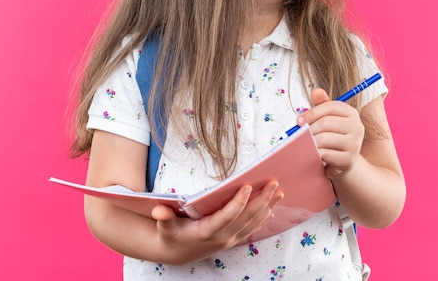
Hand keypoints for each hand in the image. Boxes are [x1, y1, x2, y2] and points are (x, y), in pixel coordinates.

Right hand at [150, 180, 282, 263]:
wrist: (177, 253)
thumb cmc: (171, 235)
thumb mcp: (164, 227)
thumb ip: (163, 218)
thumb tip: (157, 210)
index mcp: (207, 232)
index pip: (227, 216)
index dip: (238, 203)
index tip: (248, 187)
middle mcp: (222, 238)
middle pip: (247, 218)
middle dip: (262, 200)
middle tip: (274, 183)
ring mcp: (230, 240)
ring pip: (253, 223)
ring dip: (268, 207)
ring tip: (279, 192)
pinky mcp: (233, 240)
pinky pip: (252, 229)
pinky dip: (263, 219)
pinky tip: (272, 209)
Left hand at [298, 88, 364, 179]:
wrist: (341, 162)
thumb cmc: (331, 136)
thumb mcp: (326, 118)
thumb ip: (321, 104)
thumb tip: (316, 91)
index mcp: (351, 113)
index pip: (330, 106)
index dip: (312, 113)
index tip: (299, 121)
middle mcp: (357, 127)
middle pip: (326, 123)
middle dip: (310, 129)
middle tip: (302, 135)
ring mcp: (355, 144)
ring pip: (324, 139)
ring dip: (311, 142)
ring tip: (308, 145)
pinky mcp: (349, 160)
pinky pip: (325, 154)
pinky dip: (316, 154)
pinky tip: (315, 155)